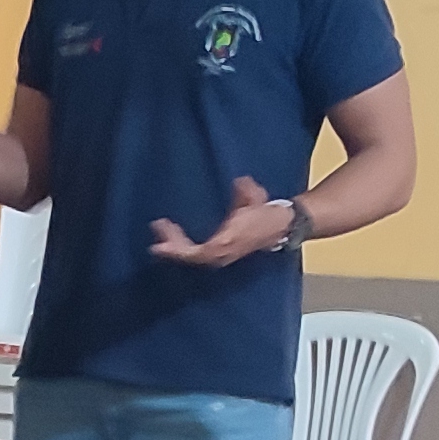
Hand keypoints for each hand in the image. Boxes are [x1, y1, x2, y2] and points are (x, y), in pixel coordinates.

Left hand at [148, 178, 302, 268]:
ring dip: (175, 243)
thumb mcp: (255, 198)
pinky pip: (196, 252)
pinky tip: (174, 233)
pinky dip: (183, 244)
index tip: (161, 242)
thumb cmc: (264, 212)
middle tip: (158, 226)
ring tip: (162, 227)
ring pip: (191, 255)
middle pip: (190, 256)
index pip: (198, 253)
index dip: (179, 250)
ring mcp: (220, 255)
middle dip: (172, 244)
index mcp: (227, 242)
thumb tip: (241, 182)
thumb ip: (246, 192)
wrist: (280, 226)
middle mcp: (221, 253)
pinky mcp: (219, 253)